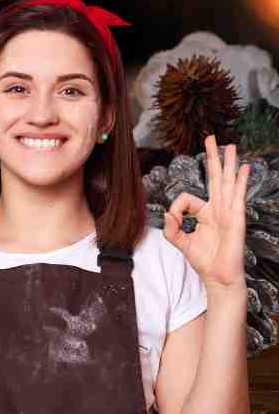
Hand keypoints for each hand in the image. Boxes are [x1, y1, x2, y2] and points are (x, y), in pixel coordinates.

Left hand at [163, 134, 248, 288]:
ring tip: (230, 145)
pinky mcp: (236, 218)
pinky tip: (244, 167)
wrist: (218, 276)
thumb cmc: (203, 260)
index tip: (174, 220)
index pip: (187, 198)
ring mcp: (228, 212)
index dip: (176, 208)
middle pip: (214, 177)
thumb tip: (168, 214)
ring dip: (228, 163)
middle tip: (211, 137)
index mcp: (205, 212)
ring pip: (227, 182)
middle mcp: (218, 208)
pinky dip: (240, 181)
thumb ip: (171, 228)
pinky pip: (238, 196)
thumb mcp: (180, 242)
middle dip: (212, 157)